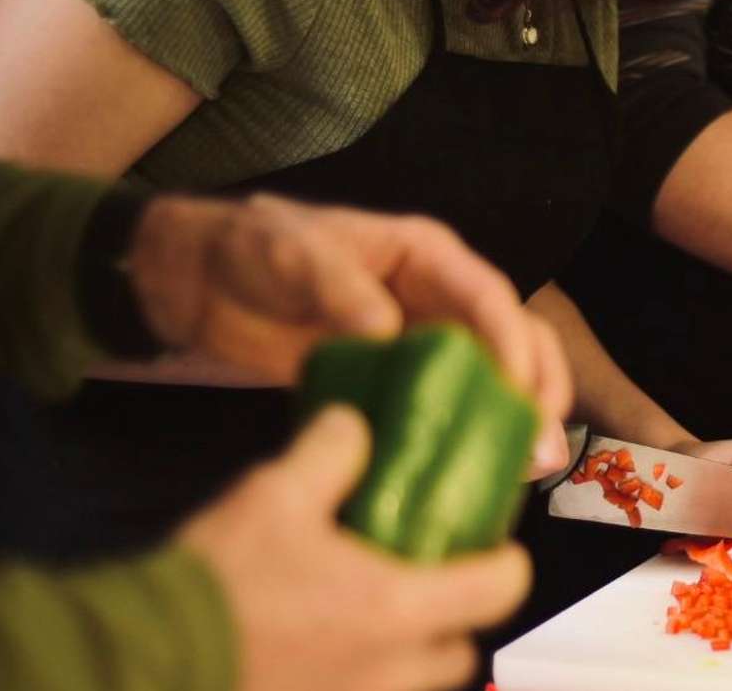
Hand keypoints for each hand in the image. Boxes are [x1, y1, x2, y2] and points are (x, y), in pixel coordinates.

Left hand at [128, 193, 574, 475]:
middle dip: (535, 390)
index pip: (489, 295)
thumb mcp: (291, 256)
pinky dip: (456, 442)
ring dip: (510, 422)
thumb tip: (389, 331)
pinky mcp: (391, 383)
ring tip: (521, 473)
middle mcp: (437, 299)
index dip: (513, 341)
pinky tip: (465, 482)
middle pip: (512, 340)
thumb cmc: (252, 249)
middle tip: (537, 448)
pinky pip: (438, 411)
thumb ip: (339, 289)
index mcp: (426, 257)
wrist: (194, 281)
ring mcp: (418, 344)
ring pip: (488, 379)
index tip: (517, 390)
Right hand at [178, 406, 530, 690]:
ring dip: (403, 654)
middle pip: (459, 650)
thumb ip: (330, 453)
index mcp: (398, 610)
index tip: (488, 544)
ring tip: (364, 615)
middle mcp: (389, 672)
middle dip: (453, 618)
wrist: (142, 663)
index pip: (501, 589)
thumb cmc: (221, 582)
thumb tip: (355, 425)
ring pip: (410, 685)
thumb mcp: (275, 493)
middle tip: (422, 578)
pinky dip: (355, 679)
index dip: (505, 562)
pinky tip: (319, 649)